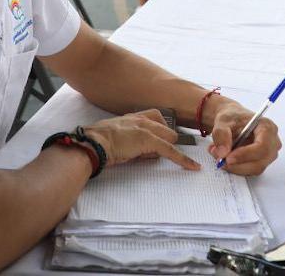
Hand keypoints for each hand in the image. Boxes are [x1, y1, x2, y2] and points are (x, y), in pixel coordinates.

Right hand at [82, 110, 199, 170]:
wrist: (92, 144)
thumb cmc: (97, 144)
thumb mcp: (115, 139)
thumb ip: (129, 141)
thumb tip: (139, 151)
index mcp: (132, 118)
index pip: (155, 119)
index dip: (159, 131)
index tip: (160, 141)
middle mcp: (141, 119)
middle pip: (165, 129)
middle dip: (163, 142)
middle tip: (148, 153)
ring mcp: (146, 129)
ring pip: (169, 138)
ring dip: (165, 149)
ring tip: (144, 157)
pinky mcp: (149, 140)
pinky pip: (171, 150)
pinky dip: (182, 159)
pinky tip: (192, 167)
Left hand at [208, 103, 281, 175]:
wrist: (234, 121)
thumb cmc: (233, 118)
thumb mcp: (223, 121)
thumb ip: (221, 135)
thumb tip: (223, 153)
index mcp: (267, 127)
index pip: (262, 146)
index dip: (246, 155)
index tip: (228, 158)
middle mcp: (272, 142)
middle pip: (260, 161)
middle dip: (237, 164)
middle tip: (219, 159)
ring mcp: (269, 154)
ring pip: (254, 169)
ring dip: (235, 167)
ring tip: (219, 156)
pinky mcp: (262, 162)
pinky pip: (250, 171)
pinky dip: (236, 168)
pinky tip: (226, 159)